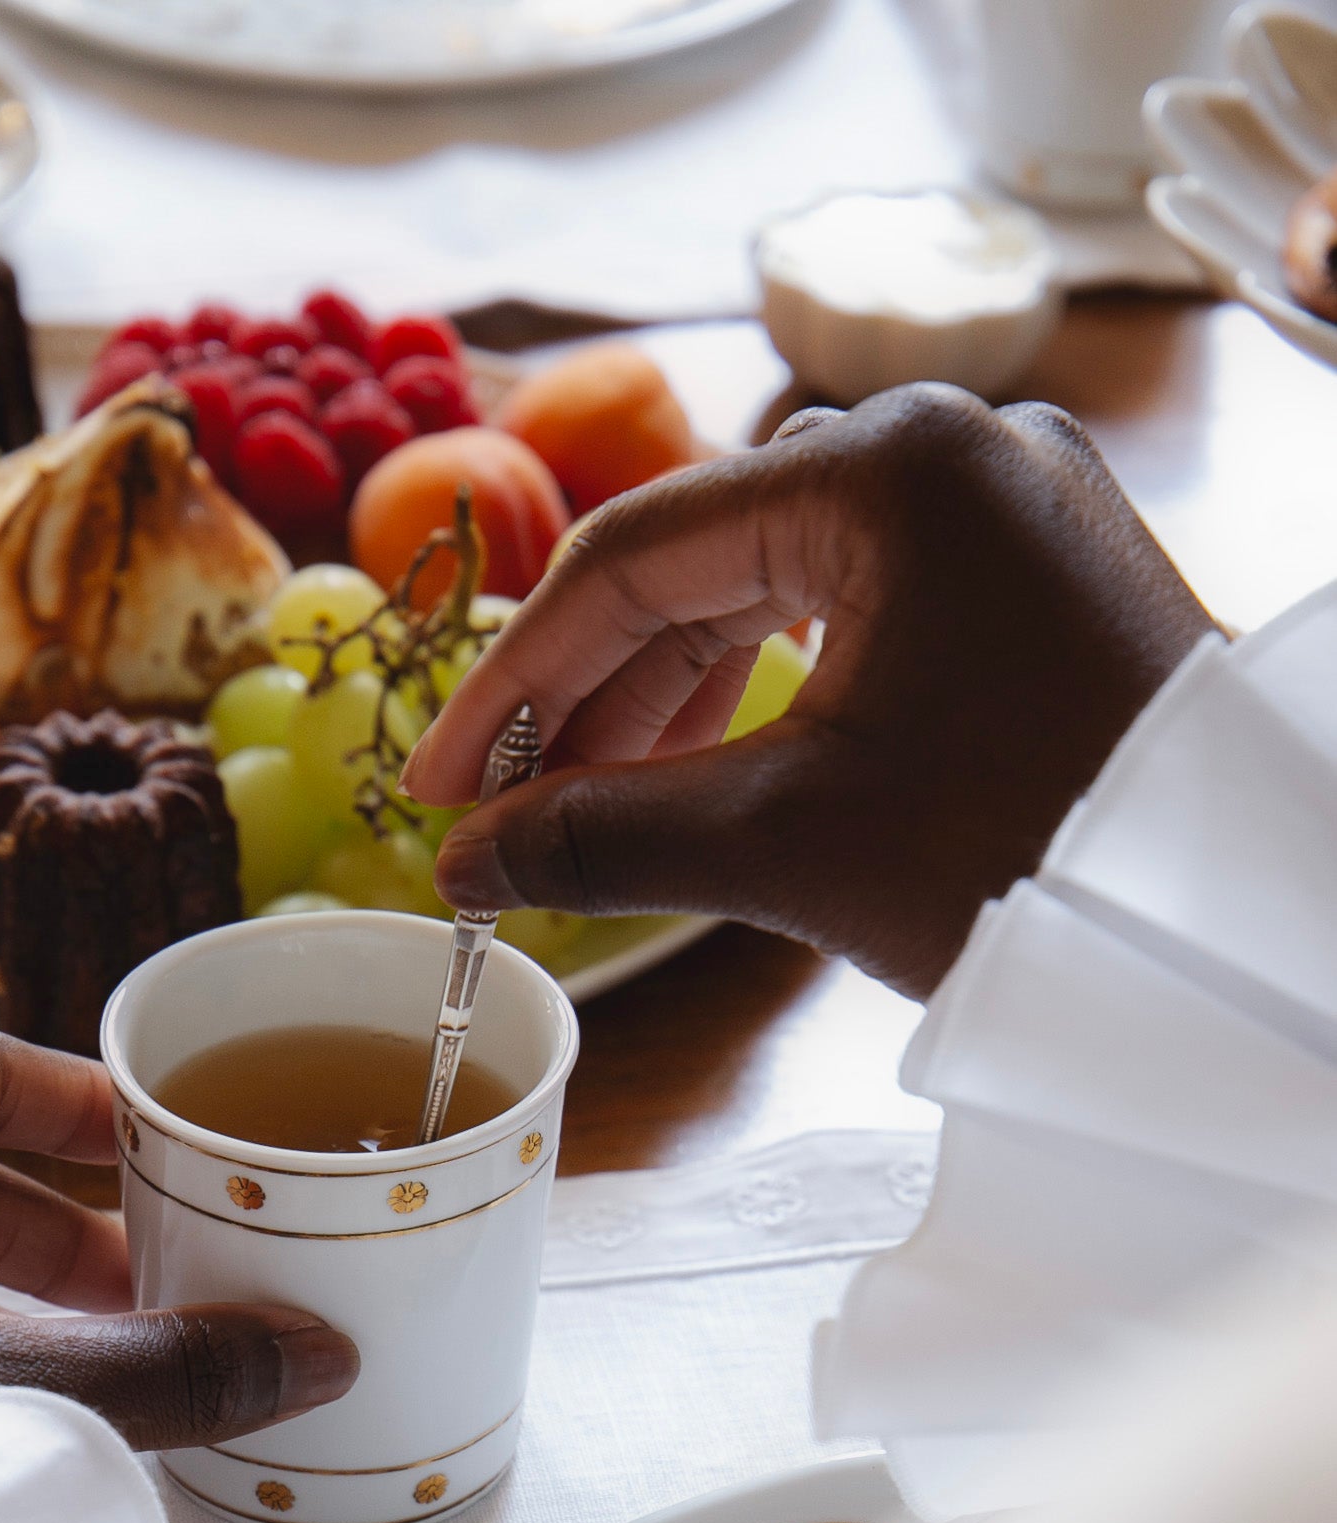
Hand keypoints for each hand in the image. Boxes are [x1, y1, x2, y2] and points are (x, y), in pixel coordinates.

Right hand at [404, 385, 1216, 997]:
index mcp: (891, 468)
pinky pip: (858, 607)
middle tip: (505, 811)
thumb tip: (463, 860)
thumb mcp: (790, 843)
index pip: (634, 555)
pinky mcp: (1036, 577)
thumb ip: (602, 832)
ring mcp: (1005, 508)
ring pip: (777, 581)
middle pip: (703, 558)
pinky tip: (710, 766)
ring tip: (591, 806)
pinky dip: (772, 687)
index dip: (513, 680)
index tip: (439, 785)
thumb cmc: (1032, 861)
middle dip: (593, 696)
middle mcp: (952, 450)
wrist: (1232, 923)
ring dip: (673, 696)